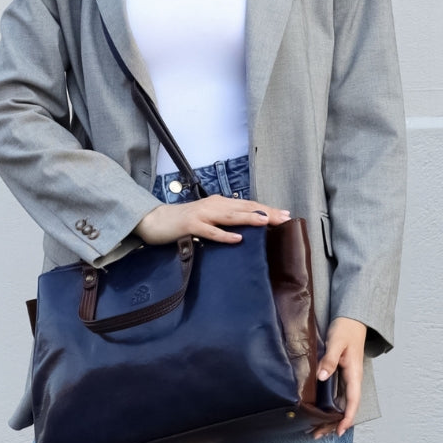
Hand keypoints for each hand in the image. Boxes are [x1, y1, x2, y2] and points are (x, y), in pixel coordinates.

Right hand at [135, 197, 290, 245]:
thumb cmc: (183, 223)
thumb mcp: (208, 219)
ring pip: (231, 216)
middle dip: (266, 213)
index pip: (248, 205)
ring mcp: (202, 214)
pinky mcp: (191, 226)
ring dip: (250, 219)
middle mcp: (214, 205)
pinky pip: (211, 231)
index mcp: (220, 203)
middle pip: (244, 208)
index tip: (286, 215)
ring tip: (267, 223)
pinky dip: (225, 235)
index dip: (267, 209)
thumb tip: (245, 229)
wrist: (156, 221)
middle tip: (285, 218)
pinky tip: (238, 239)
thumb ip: (225, 221)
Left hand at [314, 317, 366, 437]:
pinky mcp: (341, 376)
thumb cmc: (346, 330)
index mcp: (354, 374)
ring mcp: (347, 379)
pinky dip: (328, 407)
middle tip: (317, 434)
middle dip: (333, 423)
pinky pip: (337, 396)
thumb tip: (322, 377)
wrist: (352, 320)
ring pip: (341, 404)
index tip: (339, 430)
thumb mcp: (336, 343)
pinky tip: (318, 412)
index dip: (347, 417)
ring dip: (330, 417)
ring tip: (315, 429)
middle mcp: (352, 380)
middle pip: (346, 408)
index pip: (353, 401)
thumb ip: (329, 360)